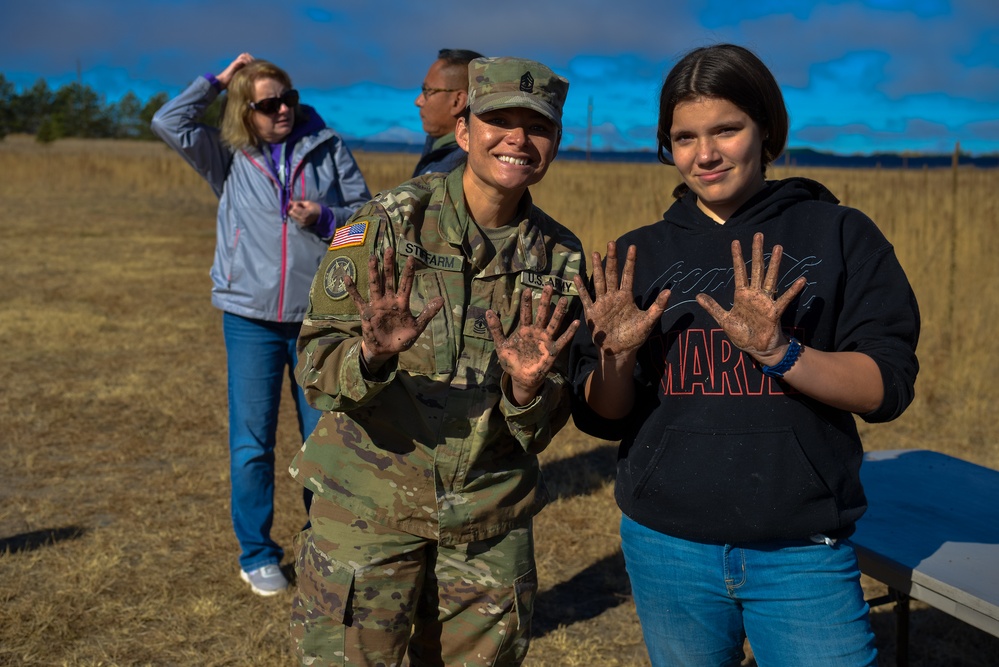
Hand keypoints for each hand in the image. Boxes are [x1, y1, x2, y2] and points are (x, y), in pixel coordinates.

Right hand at [216, 53, 253, 88]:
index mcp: (239, 65)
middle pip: (246, 55)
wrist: (222, 82)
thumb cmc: (230, 83)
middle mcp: (237, 62)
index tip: (258, 65)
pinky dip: (246, 62)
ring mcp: (235, 63)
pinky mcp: (234, 64)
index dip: (253, 60)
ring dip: (250, 59)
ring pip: (244, 55)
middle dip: (252, 58)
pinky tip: (249, 67)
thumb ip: (245, 77)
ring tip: (253, 65)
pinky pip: (241, 59)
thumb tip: (254, 81)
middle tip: (256, 64)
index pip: (247, 58)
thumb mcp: (240, 79)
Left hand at [288, 200, 320, 226]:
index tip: (298, 203)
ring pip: (292, 216)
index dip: (295, 205)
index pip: (294, 209)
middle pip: (291, 213)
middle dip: (293, 209)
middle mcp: (303, 219)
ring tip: (299, 211)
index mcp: (306, 213)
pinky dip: (296, 216)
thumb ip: (298, 202)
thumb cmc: (315, 208)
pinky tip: (300, 214)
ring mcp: (302, 223)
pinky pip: (295, 219)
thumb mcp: (308, 203)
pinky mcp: (302, 225)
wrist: (321, 216)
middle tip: (298, 207)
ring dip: (294, 213)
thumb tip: (290, 202)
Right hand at [345, 247, 444, 370]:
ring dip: (374, 272)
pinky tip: (347, 278)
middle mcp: (389, 301)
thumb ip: (428, 313)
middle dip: (390, 265)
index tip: (411, 257)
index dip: (408, 271)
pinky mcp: (366, 313)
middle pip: (389, 279)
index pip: (406, 284)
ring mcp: (377, 305)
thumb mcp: (418, 327)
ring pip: (376, 285)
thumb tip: (442, 299)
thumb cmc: (402, 339)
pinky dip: (352, 290)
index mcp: (402, 303)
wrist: (387, 351)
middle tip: (389, 249)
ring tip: (373, 257)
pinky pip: (358, 300)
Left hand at [485, 285, 578, 404]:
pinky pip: (563, 340)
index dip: (526, 302)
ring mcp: (546, 340)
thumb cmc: (511, 362)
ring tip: (563, 300)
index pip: (526, 313)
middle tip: (549, 286)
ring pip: (554, 323)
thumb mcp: (501, 346)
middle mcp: (537, 332)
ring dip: (558, 312)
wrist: (521, 379)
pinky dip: (569, 332)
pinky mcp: (553, 350)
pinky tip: (576, 322)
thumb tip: (488, 311)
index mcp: (524, 330)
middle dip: (545, 300)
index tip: (527, 290)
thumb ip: (496, 329)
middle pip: (542, 313)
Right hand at [573, 243, 669, 358]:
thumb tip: (669, 291)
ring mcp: (602, 303)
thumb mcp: (648, 321)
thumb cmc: (634, 337)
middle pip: (612, 274)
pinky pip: (586, 298)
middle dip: (612, 259)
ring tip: (595, 253)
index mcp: (626, 297)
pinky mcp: (592, 313)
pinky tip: (577, 278)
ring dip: (597, 268)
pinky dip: (581, 288)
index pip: (628, 275)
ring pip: (599, 281)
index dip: (630, 262)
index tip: (632, 247)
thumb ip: (658, 306)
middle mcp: (613, 297)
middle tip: (611, 242)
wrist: (619, 352)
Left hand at [695, 232, 806, 364]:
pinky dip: (793, 290)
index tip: (735, 242)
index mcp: (741, 295)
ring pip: (770, 278)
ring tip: (778, 247)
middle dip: (756, 253)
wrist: (757, 349)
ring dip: (774, 263)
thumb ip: (712, 307)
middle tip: (758, 235)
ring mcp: (765, 301)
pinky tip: (801, 280)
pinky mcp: (774, 312)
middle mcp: (754, 294)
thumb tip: (698, 296)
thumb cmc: (742, 334)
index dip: (737, 258)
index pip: (739, 272)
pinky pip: (784, 299)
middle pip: (756, 269)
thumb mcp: (723, 320)